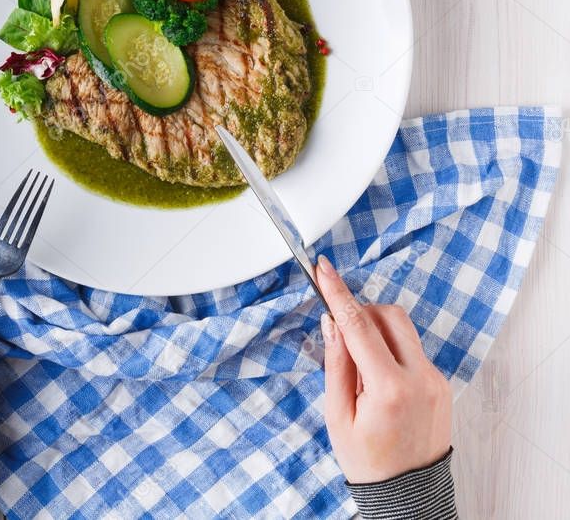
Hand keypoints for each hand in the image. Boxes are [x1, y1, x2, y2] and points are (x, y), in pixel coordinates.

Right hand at [316, 256, 451, 483]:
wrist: (407, 495)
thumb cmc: (366, 460)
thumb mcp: (337, 414)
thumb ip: (336, 363)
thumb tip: (332, 322)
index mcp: (390, 388)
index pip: (359, 326)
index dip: (338, 293)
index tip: (323, 269)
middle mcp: (420, 378)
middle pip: (388, 315)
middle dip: (360, 311)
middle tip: (340, 333)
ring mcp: (435, 380)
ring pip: (403, 328)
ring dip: (376, 329)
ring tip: (359, 364)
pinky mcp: (441, 383)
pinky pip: (412, 349)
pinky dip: (390, 349)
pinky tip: (376, 378)